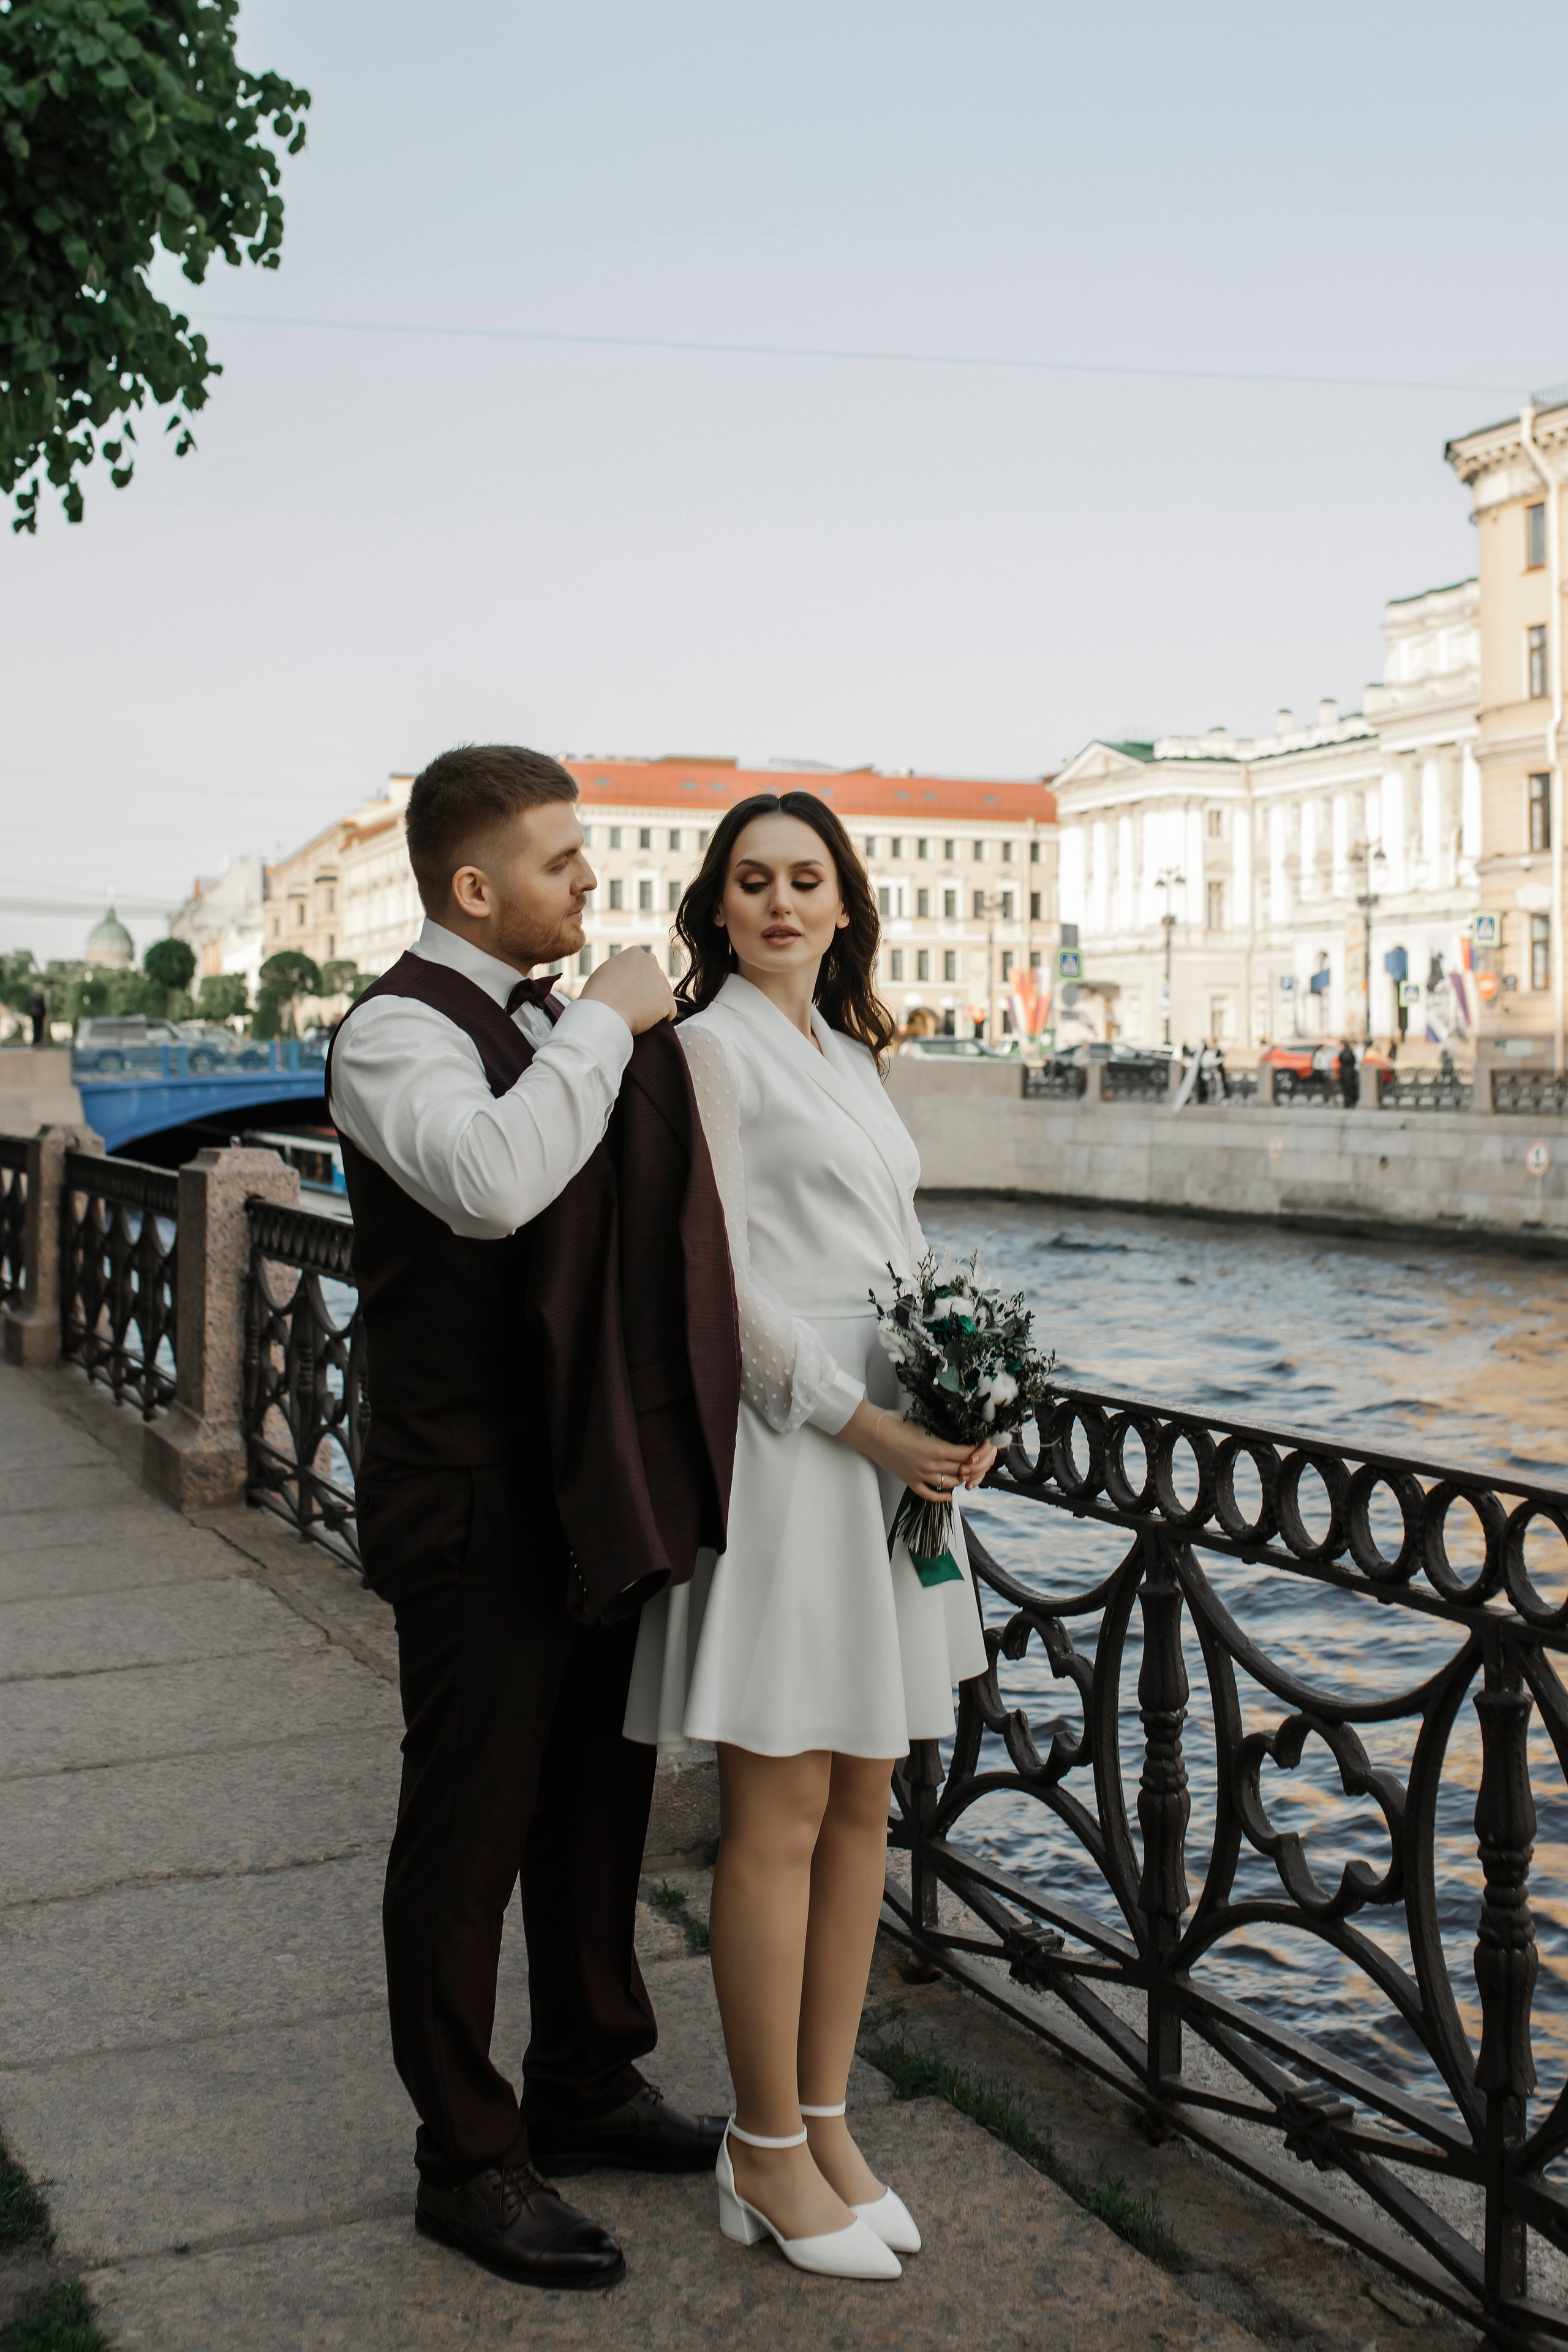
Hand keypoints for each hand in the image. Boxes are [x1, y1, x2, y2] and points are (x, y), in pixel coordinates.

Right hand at [580, 948, 675, 1034]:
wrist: (603, 1013)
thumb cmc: (597, 994)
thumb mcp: (605, 972)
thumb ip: (620, 970)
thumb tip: (625, 976)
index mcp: (635, 953)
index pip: (642, 968)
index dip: (634, 983)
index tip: (625, 992)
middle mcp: (651, 962)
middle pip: (654, 980)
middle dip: (646, 991)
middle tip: (631, 1004)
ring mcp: (661, 981)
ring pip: (661, 995)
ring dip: (653, 1005)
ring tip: (635, 1013)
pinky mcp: (667, 1000)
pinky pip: (669, 1012)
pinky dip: (660, 1018)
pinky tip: (646, 1021)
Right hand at [839, 1403, 993, 1502]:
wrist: (872, 1433)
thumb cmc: (896, 1422)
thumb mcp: (925, 1423)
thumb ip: (943, 1432)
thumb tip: (959, 1435)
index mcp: (939, 1447)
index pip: (969, 1454)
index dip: (980, 1451)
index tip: (984, 1447)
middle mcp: (933, 1465)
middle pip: (963, 1470)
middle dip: (975, 1466)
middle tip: (980, 1461)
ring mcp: (921, 1475)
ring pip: (950, 1483)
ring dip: (961, 1479)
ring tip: (966, 1472)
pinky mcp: (910, 1481)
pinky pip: (930, 1495)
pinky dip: (942, 1496)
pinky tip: (949, 1494)